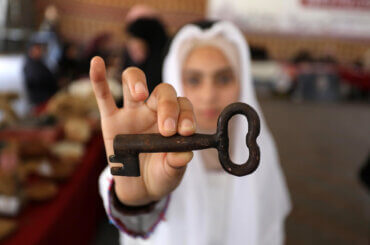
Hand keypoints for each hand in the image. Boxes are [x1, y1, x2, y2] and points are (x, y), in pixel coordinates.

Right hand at [90, 57, 195, 205]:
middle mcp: (154, 111)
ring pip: (133, 82)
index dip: (186, 115)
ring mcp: (131, 113)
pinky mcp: (110, 119)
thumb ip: (177, 163)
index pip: (183, 105)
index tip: (186, 132)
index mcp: (173, 120)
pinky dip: (99, 78)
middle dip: (167, 106)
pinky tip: (97, 63)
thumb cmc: (160, 175)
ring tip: (139, 94)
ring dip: (137, 81)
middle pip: (162, 91)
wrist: (140, 188)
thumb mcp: (171, 173)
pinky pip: (103, 95)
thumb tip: (184, 154)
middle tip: (166, 130)